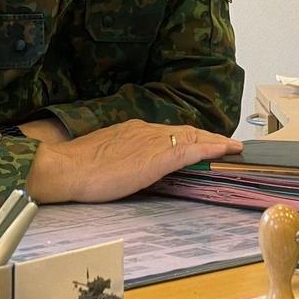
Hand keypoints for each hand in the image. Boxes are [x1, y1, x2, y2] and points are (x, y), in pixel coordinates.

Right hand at [24, 119, 242, 203]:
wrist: (65, 168)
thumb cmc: (77, 167)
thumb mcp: (105, 155)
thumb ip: (123, 154)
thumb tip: (131, 162)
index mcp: (133, 130)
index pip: (169, 132)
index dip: (189, 137)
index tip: (203, 141)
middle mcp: (147, 130)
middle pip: (186, 131)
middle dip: (208, 136)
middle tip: (228, 144)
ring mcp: (154, 142)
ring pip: (193, 138)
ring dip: (215, 141)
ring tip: (233, 147)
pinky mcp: (158, 157)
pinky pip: (192, 150)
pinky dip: (212, 148)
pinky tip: (226, 150)